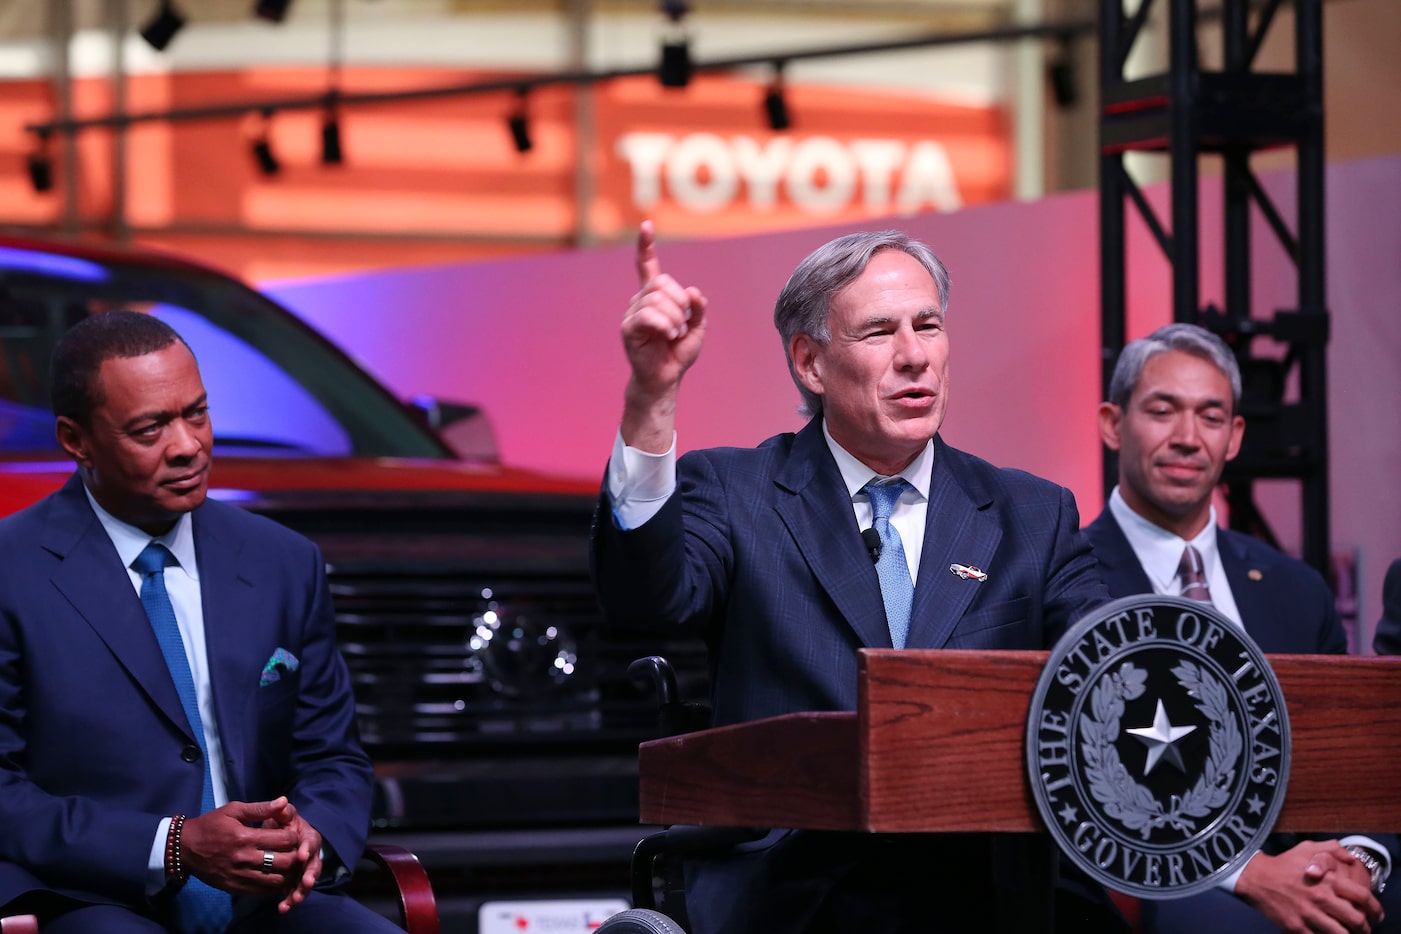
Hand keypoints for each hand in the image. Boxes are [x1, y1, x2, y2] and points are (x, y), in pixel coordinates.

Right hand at [179, 797, 303, 896]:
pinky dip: (273, 885)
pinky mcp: (234, 887)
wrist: (184, 848)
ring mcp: (239, 875)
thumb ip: (261, 808)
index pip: (284, 840)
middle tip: (293, 849)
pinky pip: (262, 891)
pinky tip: (274, 875)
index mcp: (245, 837)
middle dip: (294, 854)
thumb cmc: (211, 825)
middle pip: (284, 862)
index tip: (291, 833)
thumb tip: (284, 801)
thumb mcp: (234, 810)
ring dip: (286, 872)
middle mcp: (243, 859)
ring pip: (276, 880)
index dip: (293, 835)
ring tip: (285, 863)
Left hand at [261, 799, 323, 912]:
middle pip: (313, 865)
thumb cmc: (279, 823)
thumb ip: (281, 811)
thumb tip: (282, 802)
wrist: (273, 834)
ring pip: (306, 881)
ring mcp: (303, 868)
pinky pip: (295, 891)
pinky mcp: (295, 881)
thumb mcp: (280, 815)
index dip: (307, 848)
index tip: (301, 855)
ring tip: (295, 900)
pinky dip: (290, 900)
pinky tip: (283, 908)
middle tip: (306, 882)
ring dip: (302, 891)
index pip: (311, 841)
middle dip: (310, 874)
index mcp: (308, 836)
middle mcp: (309, 854)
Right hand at [620, 220, 707, 451]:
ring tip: (675, 333)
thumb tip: (692, 292)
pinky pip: (649, 315)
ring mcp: (632, 314)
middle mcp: (640, 301)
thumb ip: (698, 308)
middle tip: (682, 323)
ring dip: (675, 317)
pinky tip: (668, 336)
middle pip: (661, 283)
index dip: (646, 246)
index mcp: (655, 297)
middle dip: (679, 302)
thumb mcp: (698, 328)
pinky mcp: (628, 328)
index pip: (647, 267)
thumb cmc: (678, 353)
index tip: (646, 225)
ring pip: (657, 299)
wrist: (665, 378)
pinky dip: (665, 325)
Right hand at [1236, 841, 1381, 932]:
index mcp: (1328, 880)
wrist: (1256, 878)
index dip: (1375, 908)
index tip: (1376, 915)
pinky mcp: (1297, 927)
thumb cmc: (1284, 863)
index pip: (1362, 897)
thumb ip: (1332, 849)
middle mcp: (1321, 898)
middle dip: (1365, 928)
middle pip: (1356, 920)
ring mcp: (1309, 914)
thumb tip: (1352, 859)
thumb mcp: (1307, 848)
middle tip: (1364, 929)